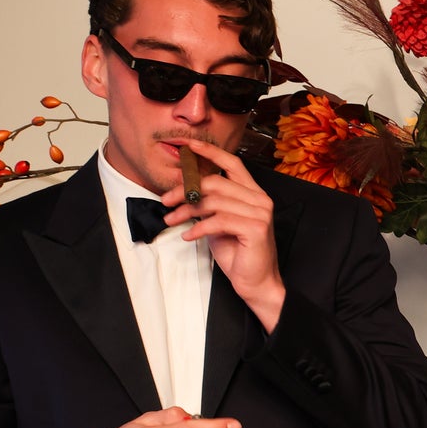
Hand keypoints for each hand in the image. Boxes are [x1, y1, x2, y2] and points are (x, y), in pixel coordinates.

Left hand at [167, 138, 283, 330]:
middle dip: (185, 190)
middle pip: (215, 182)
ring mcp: (260, 213)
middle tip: (166, 201)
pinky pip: (218, 220)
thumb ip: (208, 203)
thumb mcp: (218, 222)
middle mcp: (260, 199)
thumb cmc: (238, 253)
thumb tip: (183, 188)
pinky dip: (198, 228)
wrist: (256, 282)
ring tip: (172, 220)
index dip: (210, 152)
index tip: (188, 145)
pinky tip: (188, 235)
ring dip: (186, 210)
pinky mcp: (256, 228)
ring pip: (213, 201)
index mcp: (253, 194)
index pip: (233, 164)